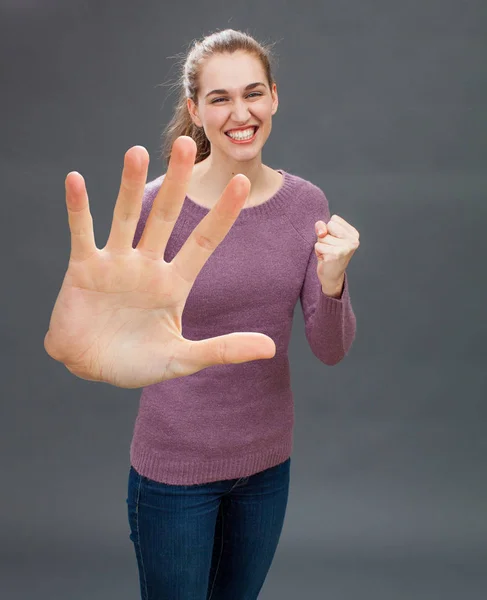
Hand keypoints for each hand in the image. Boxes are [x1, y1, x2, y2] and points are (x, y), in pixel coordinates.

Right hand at [44, 137, 275, 387]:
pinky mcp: (84, 268)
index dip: (222, 213)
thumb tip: (271, 348)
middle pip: (165, 216)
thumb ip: (224, 349)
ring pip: (125, 216)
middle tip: (186, 142)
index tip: (242, 181)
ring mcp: (116, 263)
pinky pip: (82, 232)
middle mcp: (147, 265)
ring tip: (136, 150)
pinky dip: (78, 208)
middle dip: (176, 181)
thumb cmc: (137, 364)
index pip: (204, 241)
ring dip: (128, 184)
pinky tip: (76, 180)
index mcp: (175, 283)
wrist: (91, 368)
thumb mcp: (182, 359)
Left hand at [314, 215, 359, 293]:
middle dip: (324, 236)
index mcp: (354, 234)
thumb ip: (322, 226)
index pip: (334, 219)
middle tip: (330, 248)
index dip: (329, 230)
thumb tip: (322, 231)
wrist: (332, 276)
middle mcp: (353, 241)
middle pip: (329, 226)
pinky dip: (318, 252)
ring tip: (328, 253)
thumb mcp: (326, 236)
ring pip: (322, 237)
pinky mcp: (335, 255)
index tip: (334, 241)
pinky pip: (318, 245)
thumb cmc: (329, 253)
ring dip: (321, 245)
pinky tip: (325, 258)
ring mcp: (345, 248)